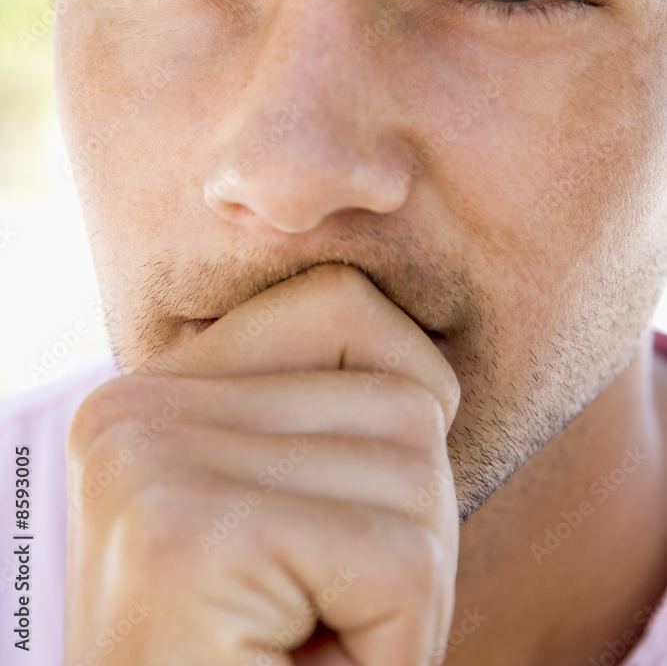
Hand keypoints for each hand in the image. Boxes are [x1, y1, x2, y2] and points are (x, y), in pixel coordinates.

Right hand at [64, 263, 460, 665]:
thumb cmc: (248, 649)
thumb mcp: (281, 514)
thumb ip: (324, 423)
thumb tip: (438, 373)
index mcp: (157, 390)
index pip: (343, 304)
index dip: (408, 396)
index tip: (363, 508)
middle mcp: (139, 407)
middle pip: (401, 402)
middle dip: (412, 525)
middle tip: (333, 610)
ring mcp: (154, 462)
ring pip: (417, 473)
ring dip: (411, 587)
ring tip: (316, 638)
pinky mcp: (193, 536)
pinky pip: (401, 561)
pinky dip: (401, 640)